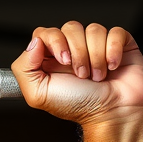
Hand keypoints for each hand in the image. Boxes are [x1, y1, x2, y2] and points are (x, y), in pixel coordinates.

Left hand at [11, 23, 142, 125]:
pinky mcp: (118, 44)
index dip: (55, 41)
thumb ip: (24, 68)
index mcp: (51, 60)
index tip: (63, 60)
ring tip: (97, 77)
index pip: (45, 33)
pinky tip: (112, 67)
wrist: (111, 114)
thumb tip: (34, 43)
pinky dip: (113, 51)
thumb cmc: (78, 107)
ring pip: (93, 30)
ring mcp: (95, 45)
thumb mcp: (39, 95)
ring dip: (96, 56)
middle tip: (81, 75)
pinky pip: (115, 32)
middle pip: (70, 27)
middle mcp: (72, 50)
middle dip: (77, 52)